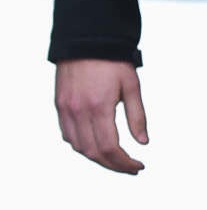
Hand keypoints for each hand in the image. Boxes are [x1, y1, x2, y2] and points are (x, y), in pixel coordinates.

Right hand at [56, 59, 147, 174]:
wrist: (86, 41)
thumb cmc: (113, 62)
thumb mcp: (133, 87)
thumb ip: (137, 116)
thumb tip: (143, 142)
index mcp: (99, 107)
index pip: (110, 148)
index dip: (125, 163)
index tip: (138, 166)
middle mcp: (78, 111)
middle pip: (93, 152)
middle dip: (113, 165)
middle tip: (130, 168)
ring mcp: (66, 109)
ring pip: (78, 146)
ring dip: (97, 158)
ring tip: (116, 159)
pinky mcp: (60, 105)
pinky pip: (67, 134)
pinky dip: (82, 145)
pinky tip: (96, 145)